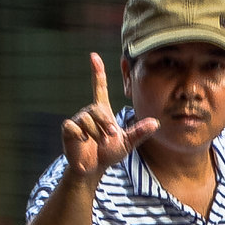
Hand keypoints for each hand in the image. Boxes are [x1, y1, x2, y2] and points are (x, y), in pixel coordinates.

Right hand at [61, 53, 157, 181]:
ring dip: (96, 132)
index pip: (99, 87)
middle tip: (111, 135)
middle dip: (105, 122)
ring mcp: (78, 120)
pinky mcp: (68, 129)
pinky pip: (73, 126)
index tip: (94, 56)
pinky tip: (84, 141)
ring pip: (86, 118)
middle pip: (96, 108)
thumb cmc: (109, 153)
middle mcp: (89, 112)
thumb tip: (156, 123)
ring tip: (100, 142)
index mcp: (102, 111)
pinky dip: (80, 134)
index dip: (97, 72)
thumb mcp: (128, 143)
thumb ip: (140, 132)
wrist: (94, 168)